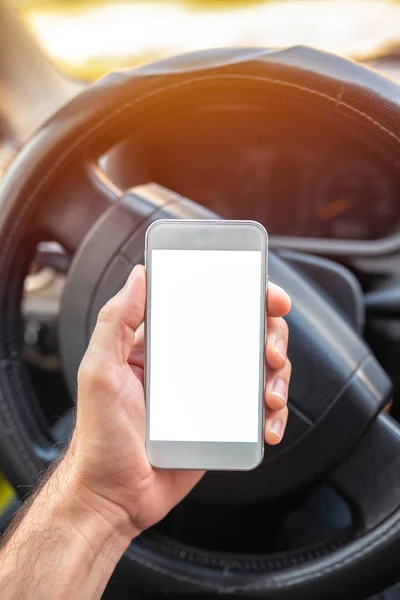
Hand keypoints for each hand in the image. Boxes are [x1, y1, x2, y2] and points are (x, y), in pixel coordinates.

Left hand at [69, 265, 290, 537]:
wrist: (113, 498)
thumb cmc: (99, 438)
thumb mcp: (99, 371)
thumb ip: (116, 321)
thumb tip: (140, 276)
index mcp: (161, 345)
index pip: (206, 306)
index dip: (242, 295)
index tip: (266, 297)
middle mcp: (188, 364)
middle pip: (244, 334)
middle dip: (270, 336)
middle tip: (271, 352)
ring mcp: (207, 395)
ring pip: (257, 370)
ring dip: (277, 376)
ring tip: (270, 396)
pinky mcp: (220, 425)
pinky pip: (256, 411)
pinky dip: (271, 414)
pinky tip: (266, 425)